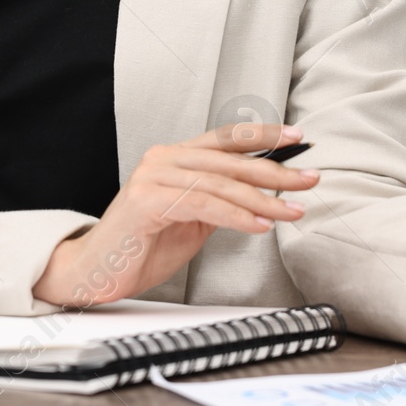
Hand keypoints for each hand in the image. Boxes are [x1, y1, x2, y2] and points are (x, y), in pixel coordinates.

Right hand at [31, 123, 318, 307]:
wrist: (97, 271)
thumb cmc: (143, 247)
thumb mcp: (192, 219)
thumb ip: (219, 200)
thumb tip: (263, 193)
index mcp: (174, 158)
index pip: (225, 139)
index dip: (262, 135)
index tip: (297, 137)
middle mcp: (163, 159)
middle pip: (229, 160)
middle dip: (274, 170)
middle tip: (308, 179)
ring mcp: (153, 177)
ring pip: (221, 183)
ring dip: (263, 199)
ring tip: (291, 211)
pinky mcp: (147, 201)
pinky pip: (203, 204)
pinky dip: (235, 215)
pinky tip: (259, 225)